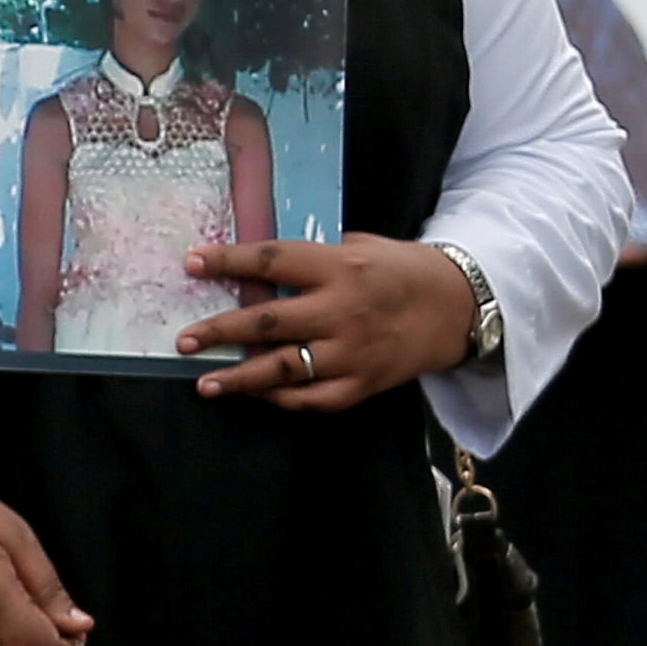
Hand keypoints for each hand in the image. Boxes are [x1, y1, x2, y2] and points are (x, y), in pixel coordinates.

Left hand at [172, 236, 472, 406]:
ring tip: (204, 383)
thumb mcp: (364, 246)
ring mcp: (353, 352)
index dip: (229, 262)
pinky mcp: (363, 384)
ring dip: (240, 377)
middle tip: (184, 339)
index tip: (191, 264)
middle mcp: (343, 311)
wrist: (462, 307)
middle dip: (221, 330)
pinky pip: (313, 399)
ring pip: (285, 369)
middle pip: (270, 321)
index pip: (274, 262)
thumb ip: (317, 256)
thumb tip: (262, 263)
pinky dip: (282, 399)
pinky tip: (256, 396)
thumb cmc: (404, 271)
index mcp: (342, 268)